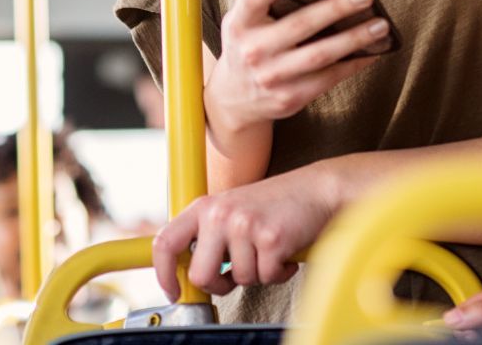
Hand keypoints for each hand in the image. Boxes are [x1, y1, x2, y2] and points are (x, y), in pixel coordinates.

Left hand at [150, 165, 339, 297]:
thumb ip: (209, 236)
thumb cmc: (276, 204)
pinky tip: (285, 253)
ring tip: (270, 250)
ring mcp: (244, 225)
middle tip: (236, 275)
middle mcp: (220, 214)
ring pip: (240, 279)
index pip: (166, 242)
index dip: (164, 274)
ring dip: (258, 273)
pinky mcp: (270, 238)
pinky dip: (279, 273)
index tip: (174, 291)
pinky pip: (267, 277)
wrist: (317, 190)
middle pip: (201, 275)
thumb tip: (191, 274)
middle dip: (220, 285)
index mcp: (205, 207)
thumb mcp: (232, 211)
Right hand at [205, 0, 388, 136]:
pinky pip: (328, 79)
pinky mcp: (289, 98)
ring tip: (380, 25)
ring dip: (354, 39)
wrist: (235, 99)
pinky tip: (372, 52)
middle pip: (299, 25)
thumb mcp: (244, 21)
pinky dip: (352, 64)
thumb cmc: (247, 45)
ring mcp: (271, 77)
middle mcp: (252, 51)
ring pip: (320, 55)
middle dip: (336, 8)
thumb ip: (266, 0)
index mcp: (238, 24)